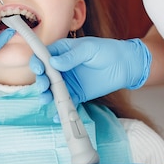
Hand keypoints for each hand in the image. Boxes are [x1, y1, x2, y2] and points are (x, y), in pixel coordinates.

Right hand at [30, 37, 150, 104]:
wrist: (126, 65)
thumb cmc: (107, 50)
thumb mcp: (89, 49)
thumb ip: (71, 56)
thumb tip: (54, 63)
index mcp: (62, 52)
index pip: (43, 56)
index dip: (37, 62)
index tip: (39, 69)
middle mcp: (61, 67)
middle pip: (44, 75)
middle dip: (41, 81)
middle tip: (44, 86)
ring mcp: (68, 82)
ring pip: (52, 90)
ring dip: (46, 95)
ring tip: (47, 99)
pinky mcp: (77, 94)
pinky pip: (66, 103)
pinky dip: (60, 110)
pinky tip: (57, 115)